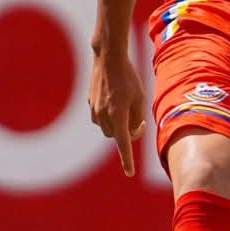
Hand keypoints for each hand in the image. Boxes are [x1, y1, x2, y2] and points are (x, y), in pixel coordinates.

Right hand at [88, 52, 145, 176]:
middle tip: (139, 121)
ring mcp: (94, 109)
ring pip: (106, 128)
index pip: (124, 144)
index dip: (127, 160)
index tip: (130, 173)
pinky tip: (115, 101)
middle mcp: (103, 115)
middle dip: (127, 133)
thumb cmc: (129, 76)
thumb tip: (130, 131)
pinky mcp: (89, 103)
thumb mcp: (140, 97)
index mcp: (118, 115)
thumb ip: (135, 117)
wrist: (108, 57)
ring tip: (127, 109)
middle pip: (116, 136)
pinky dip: (108, 117)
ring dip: (117, 125)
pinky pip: (99, 117)